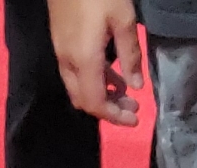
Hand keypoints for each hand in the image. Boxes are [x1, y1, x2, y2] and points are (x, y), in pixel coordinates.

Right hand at [48, 0, 142, 125]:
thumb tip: (136, 86)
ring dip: (101, 96)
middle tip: (133, 108)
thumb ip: (130, 55)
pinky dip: (93, 82)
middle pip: (85, 102)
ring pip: (79, 89)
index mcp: (84, 61)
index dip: (114, 116)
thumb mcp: (123, 19)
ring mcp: (61, 54)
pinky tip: (111, 73)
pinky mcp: (60, 44)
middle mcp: (68, 64)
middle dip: (109, 110)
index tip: (135, 119)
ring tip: (126, 92)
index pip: (96, 103)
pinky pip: (75, 75)